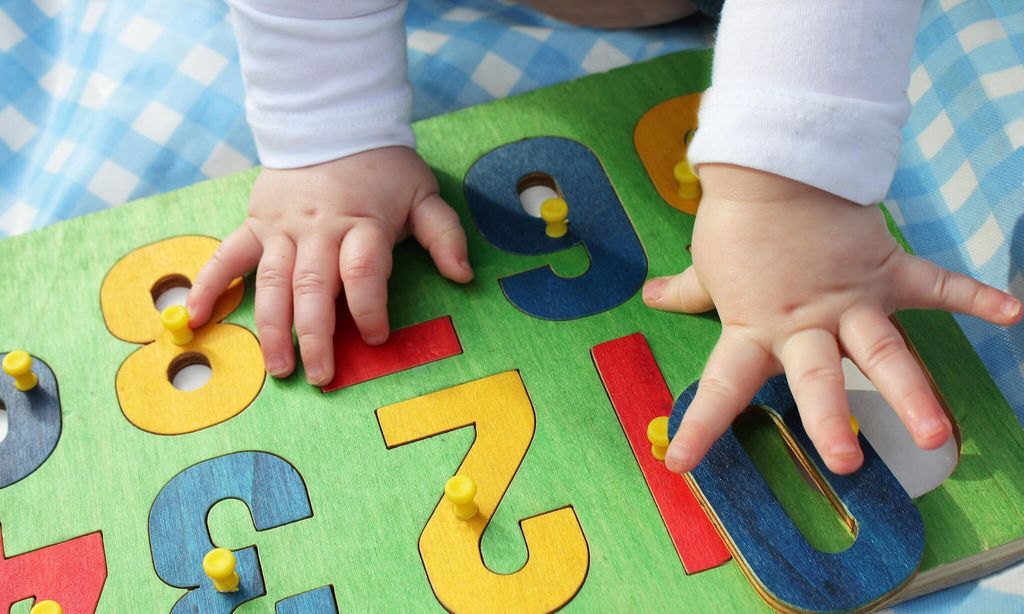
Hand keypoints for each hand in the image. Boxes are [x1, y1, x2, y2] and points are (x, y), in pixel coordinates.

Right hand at [186, 147, 473, 384]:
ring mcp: (282, 228)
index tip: (376, 339)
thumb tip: (463, 276)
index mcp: (362, 223)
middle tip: (321, 376)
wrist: (332, 122)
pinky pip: (228, 256)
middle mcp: (319, 230)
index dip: (369, 309)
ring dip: (272, 328)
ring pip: (272, 283)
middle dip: (316, 336)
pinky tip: (195, 318)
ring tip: (279, 369)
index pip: (363, 272)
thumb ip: (444, 235)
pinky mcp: (256, 224)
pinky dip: (210, 285)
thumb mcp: (423, 194)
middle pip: (314, 288)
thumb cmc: (383, 168)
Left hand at [643, 164, 1021, 474]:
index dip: (699, 428)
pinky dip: (973, 296)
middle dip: (830, 421)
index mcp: (753, 327)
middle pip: (817, 378)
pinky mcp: (884, 269)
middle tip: (844, 463)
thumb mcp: (707, 264)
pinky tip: (1011, 314)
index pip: (721, 387)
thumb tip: (650, 295)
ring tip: (934, 433)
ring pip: (881, 350)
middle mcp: (804, 323)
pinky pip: (935, 284)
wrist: (772, 164)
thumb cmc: (736, 220)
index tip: (678, 465)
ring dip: (908, 391)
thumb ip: (685, 290)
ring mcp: (849, 299)